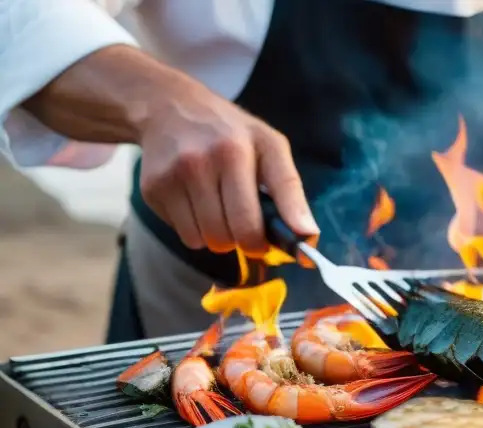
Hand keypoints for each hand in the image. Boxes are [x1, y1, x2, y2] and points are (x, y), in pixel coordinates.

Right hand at [23, 46, 317, 253]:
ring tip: (220, 208)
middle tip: (245, 223)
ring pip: (203, 241)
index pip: (249, 222)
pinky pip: (183, 234)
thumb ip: (290, 192)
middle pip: (228, 237)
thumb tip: (309, 236)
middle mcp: (200, 163)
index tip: (266, 244)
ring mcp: (172, 177)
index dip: (261, 243)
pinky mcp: (151, 190)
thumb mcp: (270, 147)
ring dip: (217, 236)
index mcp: (235, 152)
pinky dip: (194, 229)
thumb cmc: (231, 132)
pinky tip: (197, 202)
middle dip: (242, 240)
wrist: (168, 107)